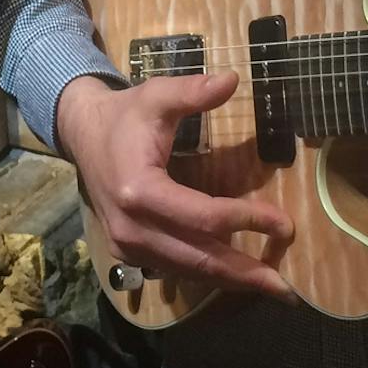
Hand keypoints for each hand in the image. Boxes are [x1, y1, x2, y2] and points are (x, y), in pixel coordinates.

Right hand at [55, 72, 294, 300]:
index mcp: (139, 191)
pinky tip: (235, 276)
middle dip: (244, 272)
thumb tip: (233, 79)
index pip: (204, 216)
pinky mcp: (127, 253)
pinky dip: (206, 273)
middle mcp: (132, 227)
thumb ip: (193, 91)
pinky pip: (174, 268)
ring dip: (230, 279)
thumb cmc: (124, 116)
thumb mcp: (156, 96)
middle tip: (285, 287)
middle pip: (199, 257)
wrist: (82, 135)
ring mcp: (127, 246)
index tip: (284, 222)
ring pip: (188, 270)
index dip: (247, 220)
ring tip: (268, 286)